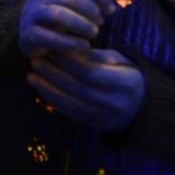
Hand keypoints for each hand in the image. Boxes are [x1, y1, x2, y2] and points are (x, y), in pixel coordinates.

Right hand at [19, 0, 115, 57]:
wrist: (30, 33)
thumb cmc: (56, 11)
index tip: (111, 10)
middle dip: (91, 10)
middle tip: (102, 22)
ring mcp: (31, 14)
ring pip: (59, 15)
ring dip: (82, 24)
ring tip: (95, 33)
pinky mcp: (29, 34)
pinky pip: (50, 37)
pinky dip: (70, 42)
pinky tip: (84, 46)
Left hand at [28, 48, 144, 131]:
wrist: (143, 110)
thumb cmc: (128, 77)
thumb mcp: (121, 62)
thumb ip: (97, 57)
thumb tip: (69, 49)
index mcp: (125, 84)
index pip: (90, 72)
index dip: (69, 61)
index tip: (52, 49)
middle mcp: (114, 103)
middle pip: (77, 87)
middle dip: (53, 73)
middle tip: (35, 60)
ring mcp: (104, 117)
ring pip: (70, 103)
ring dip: (47, 88)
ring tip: (31, 74)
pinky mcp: (93, 125)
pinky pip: (69, 113)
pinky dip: (52, 100)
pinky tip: (40, 88)